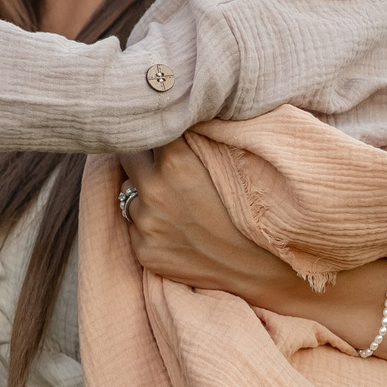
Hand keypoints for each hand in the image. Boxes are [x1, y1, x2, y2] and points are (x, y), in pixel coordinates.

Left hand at [116, 140, 298, 304]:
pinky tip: (177, 231)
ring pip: (128, 195)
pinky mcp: (144, 251)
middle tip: (160, 166)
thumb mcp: (224, 164)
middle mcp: (154, 190)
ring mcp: (146, 224)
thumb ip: (193, 142)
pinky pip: (134, 228)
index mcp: (175, 161)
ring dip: (143, 196)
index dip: (155, 134)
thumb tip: (175, 121)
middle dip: (140, 159)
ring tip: (176, 205)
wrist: (259, 265)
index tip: (161, 137)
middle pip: (127, 158)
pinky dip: (148, 226)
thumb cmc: (249, 209)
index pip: (147, 133)